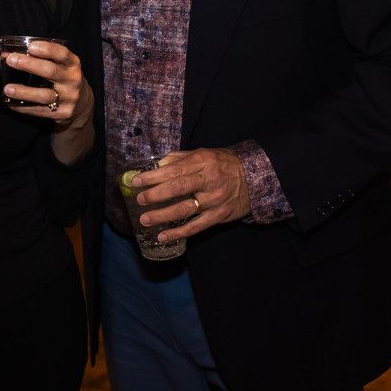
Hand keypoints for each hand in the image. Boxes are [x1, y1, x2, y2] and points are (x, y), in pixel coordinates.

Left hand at [3, 41, 92, 130]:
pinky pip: (40, 111)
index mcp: (73, 64)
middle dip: (29, 65)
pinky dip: (24, 107)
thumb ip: (41, 58)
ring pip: (44, 95)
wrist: (81, 104)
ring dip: (24, 92)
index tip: (30, 47)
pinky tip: (11, 103)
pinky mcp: (62, 113)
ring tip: (7, 88)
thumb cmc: (64, 78)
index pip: (62, 53)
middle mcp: (73, 80)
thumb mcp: (61, 65)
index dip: (46, 49)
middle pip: (50, 71)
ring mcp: (69, 98)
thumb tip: (7, 55)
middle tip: (11, 60)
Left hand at [131, 148, 250, 241]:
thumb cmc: (223, 164)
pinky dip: (178, 233)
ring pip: (185, 209)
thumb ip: (180, 158)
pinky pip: (196, 227)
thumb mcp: (204, 154)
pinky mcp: (219, 216)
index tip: (136, 181)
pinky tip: (163, 236)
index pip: (173, 170)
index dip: (153, 176)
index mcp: (203, 162)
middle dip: (156, 195)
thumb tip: (158, 165)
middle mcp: (209, 181)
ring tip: (145, 220)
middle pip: (178, 188)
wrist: (253, 178)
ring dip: (162, 216)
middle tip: (139, 200)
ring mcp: (215, 200)